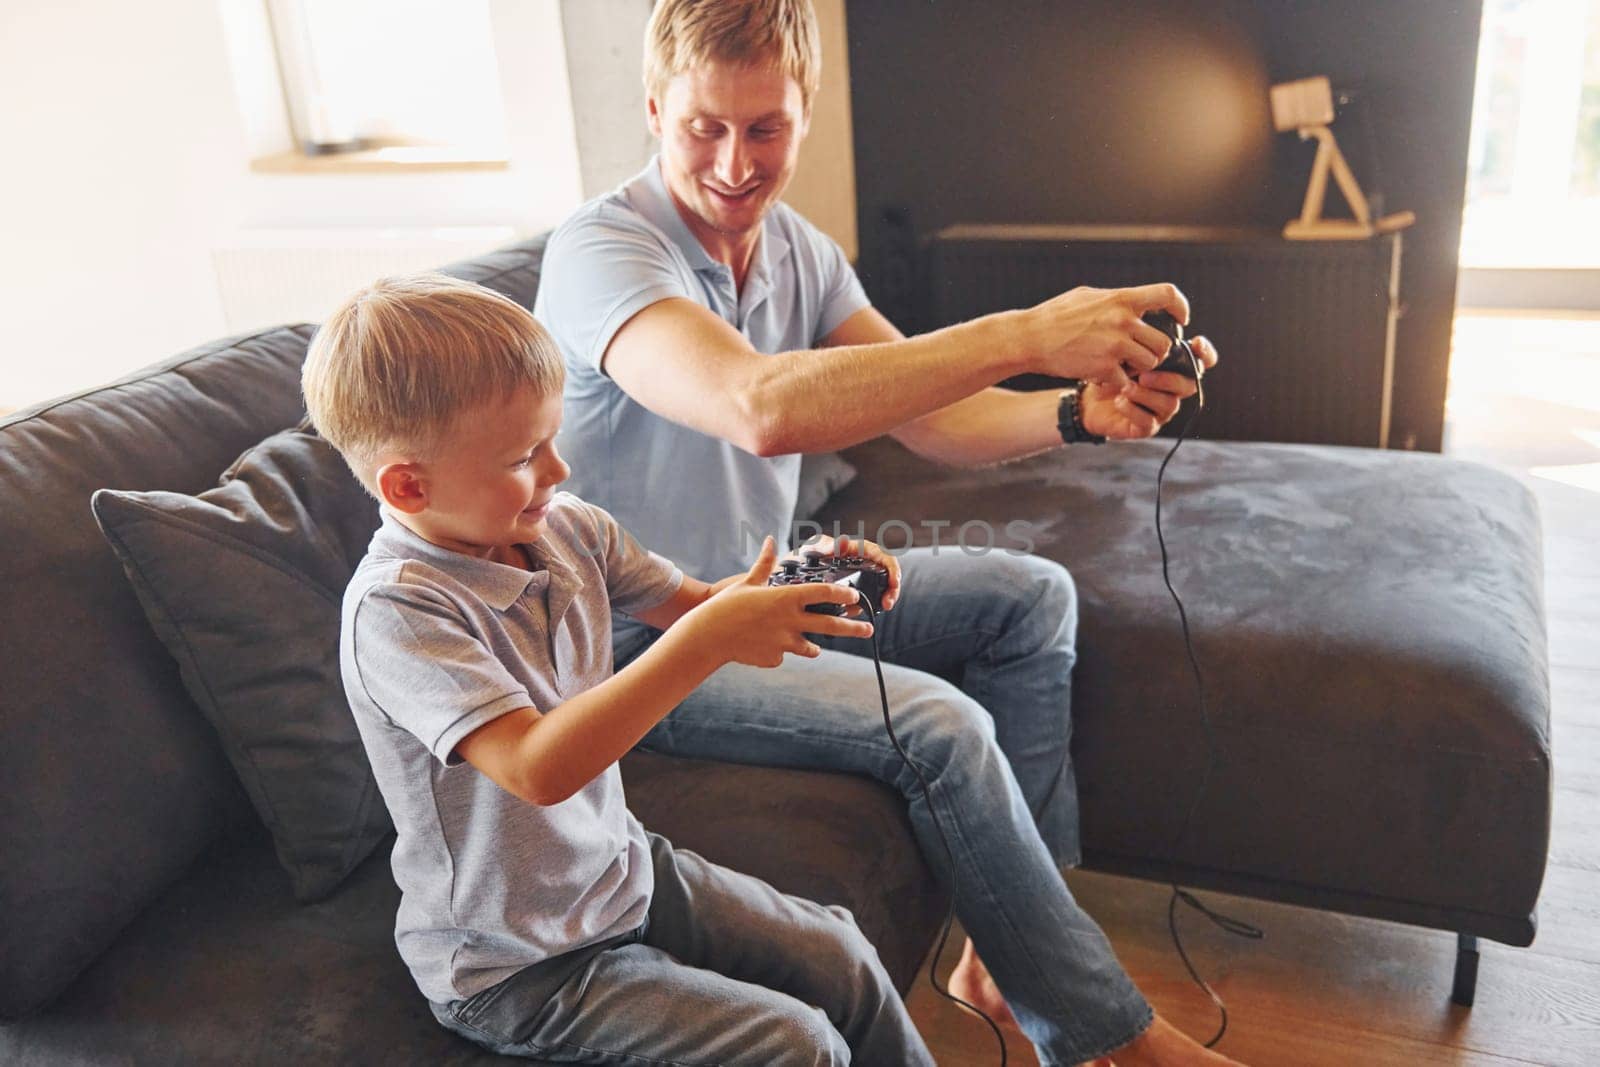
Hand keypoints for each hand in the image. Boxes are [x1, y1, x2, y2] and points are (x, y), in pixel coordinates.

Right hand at [689, 537, 872, 667]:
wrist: (709, 637)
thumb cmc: (726, 606)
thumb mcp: (747, 583)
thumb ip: (764, 564)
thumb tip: (769, 540)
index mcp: (786, 598)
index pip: (825, 593)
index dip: (843, 594)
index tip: (854, 596)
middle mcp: (791, 620)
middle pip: (832, 625)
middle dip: (854, 628)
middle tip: (869, 629)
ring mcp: (784, 642)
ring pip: (811, 647)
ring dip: (814, 646)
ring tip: (815, 647)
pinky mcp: (775, 658)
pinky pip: (783, 655)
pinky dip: (779, 652)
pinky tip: (764, 646)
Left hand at [786, 533, 901, 611]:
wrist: (778, 582)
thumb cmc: (793, 561)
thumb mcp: (807, 551)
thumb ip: (823, 546)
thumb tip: (844, 542)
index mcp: (848, 550)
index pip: (878, 553)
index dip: (890, 566)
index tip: (893, 581)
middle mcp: (854, 563)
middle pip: (883, 571)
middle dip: (891, 587)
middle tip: (888, 603)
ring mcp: (852, 580)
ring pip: (876, 587)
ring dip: (882, 598)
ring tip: (881, 609)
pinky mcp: (846, 596)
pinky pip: (862, 601)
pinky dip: (866, 607)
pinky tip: (862, 614)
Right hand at [1024, 283, 1191, 390]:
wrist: (1030, 338)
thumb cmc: (1055, 315)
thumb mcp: (1088, 296)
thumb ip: (1115, 300)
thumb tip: (1135, 303)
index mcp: (1121, 299)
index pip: (1167, 295)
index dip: (1181, 307)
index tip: (1180, 320)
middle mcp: (1123, 321)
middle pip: (1164, 342)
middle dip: (1156, 351)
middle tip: (1142, 354)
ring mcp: (1115, 346)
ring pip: (1150, 363)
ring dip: (1140, 368)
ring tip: (1123, 366)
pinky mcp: (1104, 368)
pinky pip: (1126, 380)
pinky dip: (1117, 382)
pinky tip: (1103, 376)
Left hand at [1081, 335, 1219, 439]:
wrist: (1088, 399)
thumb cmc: (1110, 372)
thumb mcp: (1124, 352)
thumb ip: (1143, 342)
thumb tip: (1151, 331)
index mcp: (1173, 368)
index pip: (1202, 361)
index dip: (1206, 354)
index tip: (1196, 343)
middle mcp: (1173, 390)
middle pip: (1188, 385)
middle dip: (1168, 378)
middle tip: (1144, 374)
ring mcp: (1161, 410)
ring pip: (1169, 404)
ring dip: (1147, 395)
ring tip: (1125, 388)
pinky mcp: (1146, 427)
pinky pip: (1148, 422)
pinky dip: (1134, 410)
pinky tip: (1120, 401)